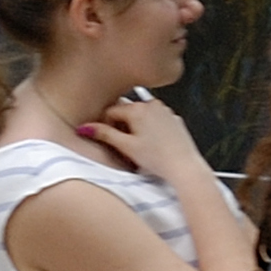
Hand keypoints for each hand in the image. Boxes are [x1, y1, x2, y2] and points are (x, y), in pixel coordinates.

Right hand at [78, 98, 208, 185]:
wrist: (185, 166)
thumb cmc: (157, 158)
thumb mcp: (126, 146)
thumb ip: (104, 134)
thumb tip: (85, 127)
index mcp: (138, 109)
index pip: (110, 110)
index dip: (105, 125)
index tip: (110, 139)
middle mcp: (152, 104)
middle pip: (126, 111)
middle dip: (121, 125)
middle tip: (124, 145)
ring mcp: (165, 111)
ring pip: (141, 115)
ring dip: (135, 127)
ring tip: (139, 146)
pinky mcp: (174, 119)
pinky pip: (155, 119)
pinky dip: (149, 128)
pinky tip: (153, 144)